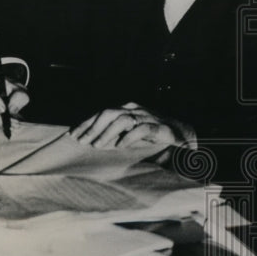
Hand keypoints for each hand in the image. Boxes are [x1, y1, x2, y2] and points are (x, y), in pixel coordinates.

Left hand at [69, 102, 192, 149]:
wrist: (183, 135)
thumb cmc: (152, 136)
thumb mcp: (130, 133)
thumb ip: (114, 134)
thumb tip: (90, 141)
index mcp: (127, 109)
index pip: (102, 112)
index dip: (87, 122)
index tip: (73, 134)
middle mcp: (136, 110)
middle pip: (109, 113)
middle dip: (93, 127)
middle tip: (83, 142)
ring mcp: (148, 117)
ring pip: (123, 120)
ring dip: (108, 133)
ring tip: (98, 145)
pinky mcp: (160, 127)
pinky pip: (141, 129)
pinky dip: (129, 137)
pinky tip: (120, 146)